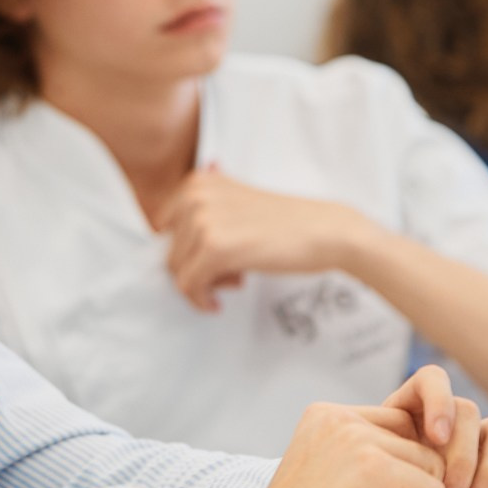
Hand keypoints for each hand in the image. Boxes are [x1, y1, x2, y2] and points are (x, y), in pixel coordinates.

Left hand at [154, 168, 359, 310]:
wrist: (325, 231)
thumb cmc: (285, 224)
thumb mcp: (236, 203)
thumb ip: (203, 213)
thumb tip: (161, 237)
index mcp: (197, 183)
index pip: (165, 230)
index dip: (186, 253)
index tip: (209, 264)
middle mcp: (195, 196)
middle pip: (170, 251)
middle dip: (196, 270)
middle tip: (230, 275)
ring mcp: (203, 221)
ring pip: (176, 270)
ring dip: (203, 285)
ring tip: (235, 280)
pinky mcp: (214, 248)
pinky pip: (188, 285)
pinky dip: (200, 301)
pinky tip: (217, 304)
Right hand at [230, 399, 449, 487]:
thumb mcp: (327, 473)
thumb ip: (362, 457)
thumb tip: (426, 461)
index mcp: (326, 414)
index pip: (396, 426)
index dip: (401, 470)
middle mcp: (341, 417)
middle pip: (419, 443)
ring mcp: (358, 439)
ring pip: (432, 467)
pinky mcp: (377, 469)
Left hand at [355, 367, 487, 487]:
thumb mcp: (359, 482)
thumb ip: (371, 460)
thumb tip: (382, 454)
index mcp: (409, 411)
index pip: (432, 379)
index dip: (439, 401)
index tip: (434, 437)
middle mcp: (446, 422)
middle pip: (468, 410)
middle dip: (462, 456)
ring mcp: (475, 446)